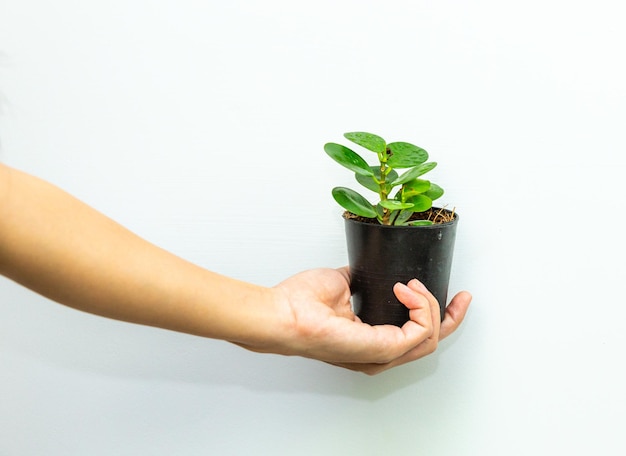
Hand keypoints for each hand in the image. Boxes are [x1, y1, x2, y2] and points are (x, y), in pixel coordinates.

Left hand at [270, 267, 470, 374]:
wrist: (284, 311)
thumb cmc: (302, 303)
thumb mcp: (343, 283)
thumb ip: (364, 279)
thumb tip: (372, 265)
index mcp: (373, 340)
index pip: (418, 335)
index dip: (439, 315)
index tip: (454, 296)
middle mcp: (381, 353)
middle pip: (433, 341)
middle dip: (452, 316)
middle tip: (461, 296)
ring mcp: (382, 355)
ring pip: (430, 336)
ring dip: (430, 306)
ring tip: (412, 285)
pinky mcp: (381, 349)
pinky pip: (419, 331)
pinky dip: (420, 307)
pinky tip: (406, 290)